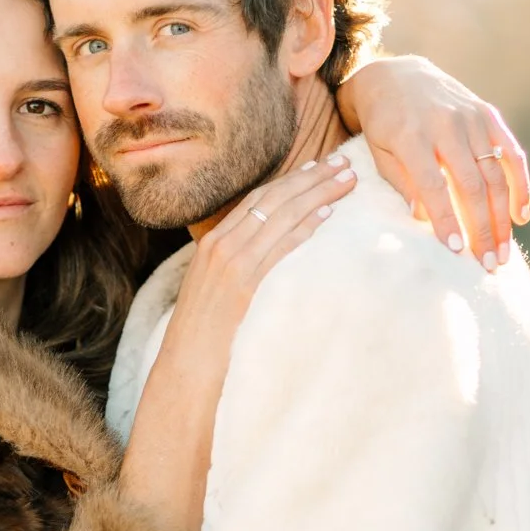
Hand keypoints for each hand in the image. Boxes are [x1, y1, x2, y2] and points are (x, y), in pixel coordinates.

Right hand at [176, 152, 357, 330]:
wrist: (183, 367)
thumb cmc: (200, 339)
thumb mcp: (212, 294)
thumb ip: (233, 271)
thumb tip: (260, 263)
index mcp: (210, 243)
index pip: (256, 200)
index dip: (289, 181)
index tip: (316, 167)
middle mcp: (219, 245)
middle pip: (272, 199)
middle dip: (310, 178)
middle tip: (342, 163)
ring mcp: (230, 262)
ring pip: (280, 216)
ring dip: (317, 195)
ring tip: (346, 182)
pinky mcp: (242, 283)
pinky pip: (279, 247)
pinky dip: (304, 228)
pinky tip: (327, 215)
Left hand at [336, 56, 529, 269]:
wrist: (396, 76)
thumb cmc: (384, 125)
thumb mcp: (380, 153)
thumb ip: (402, 183)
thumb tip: (424, 219)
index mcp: (412, 136)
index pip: (433, 186)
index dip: (446, 219)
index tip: (456, 251)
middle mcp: (446, 125)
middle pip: (471, 185)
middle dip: (482, 229)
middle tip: (488, 264)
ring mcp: (471, 118)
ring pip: (495, 174)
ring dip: (502, 218)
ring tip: (502, 252)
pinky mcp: (488, 114)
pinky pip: (511, 153)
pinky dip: (520, 185)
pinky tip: (521, 215)